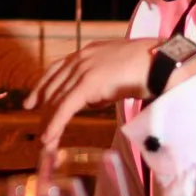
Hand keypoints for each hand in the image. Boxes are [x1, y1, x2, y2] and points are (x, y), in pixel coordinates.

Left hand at [26, 37, 195, 150]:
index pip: (55, 71)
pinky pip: (66, 108)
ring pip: (57, 100)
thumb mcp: (117, 71)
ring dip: (48, 123)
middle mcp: (80, 59)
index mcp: (86, 53)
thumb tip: (92, 100)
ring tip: (45, 142)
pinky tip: (50, 138)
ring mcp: (83, 70)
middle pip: (53, 88)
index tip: (32, 103)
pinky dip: (55, 124)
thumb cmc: (148, 67)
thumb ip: (101, 83)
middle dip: (44, 112)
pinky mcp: (88, 84)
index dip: (41, 88)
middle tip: (40, 131)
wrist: (163, 61)